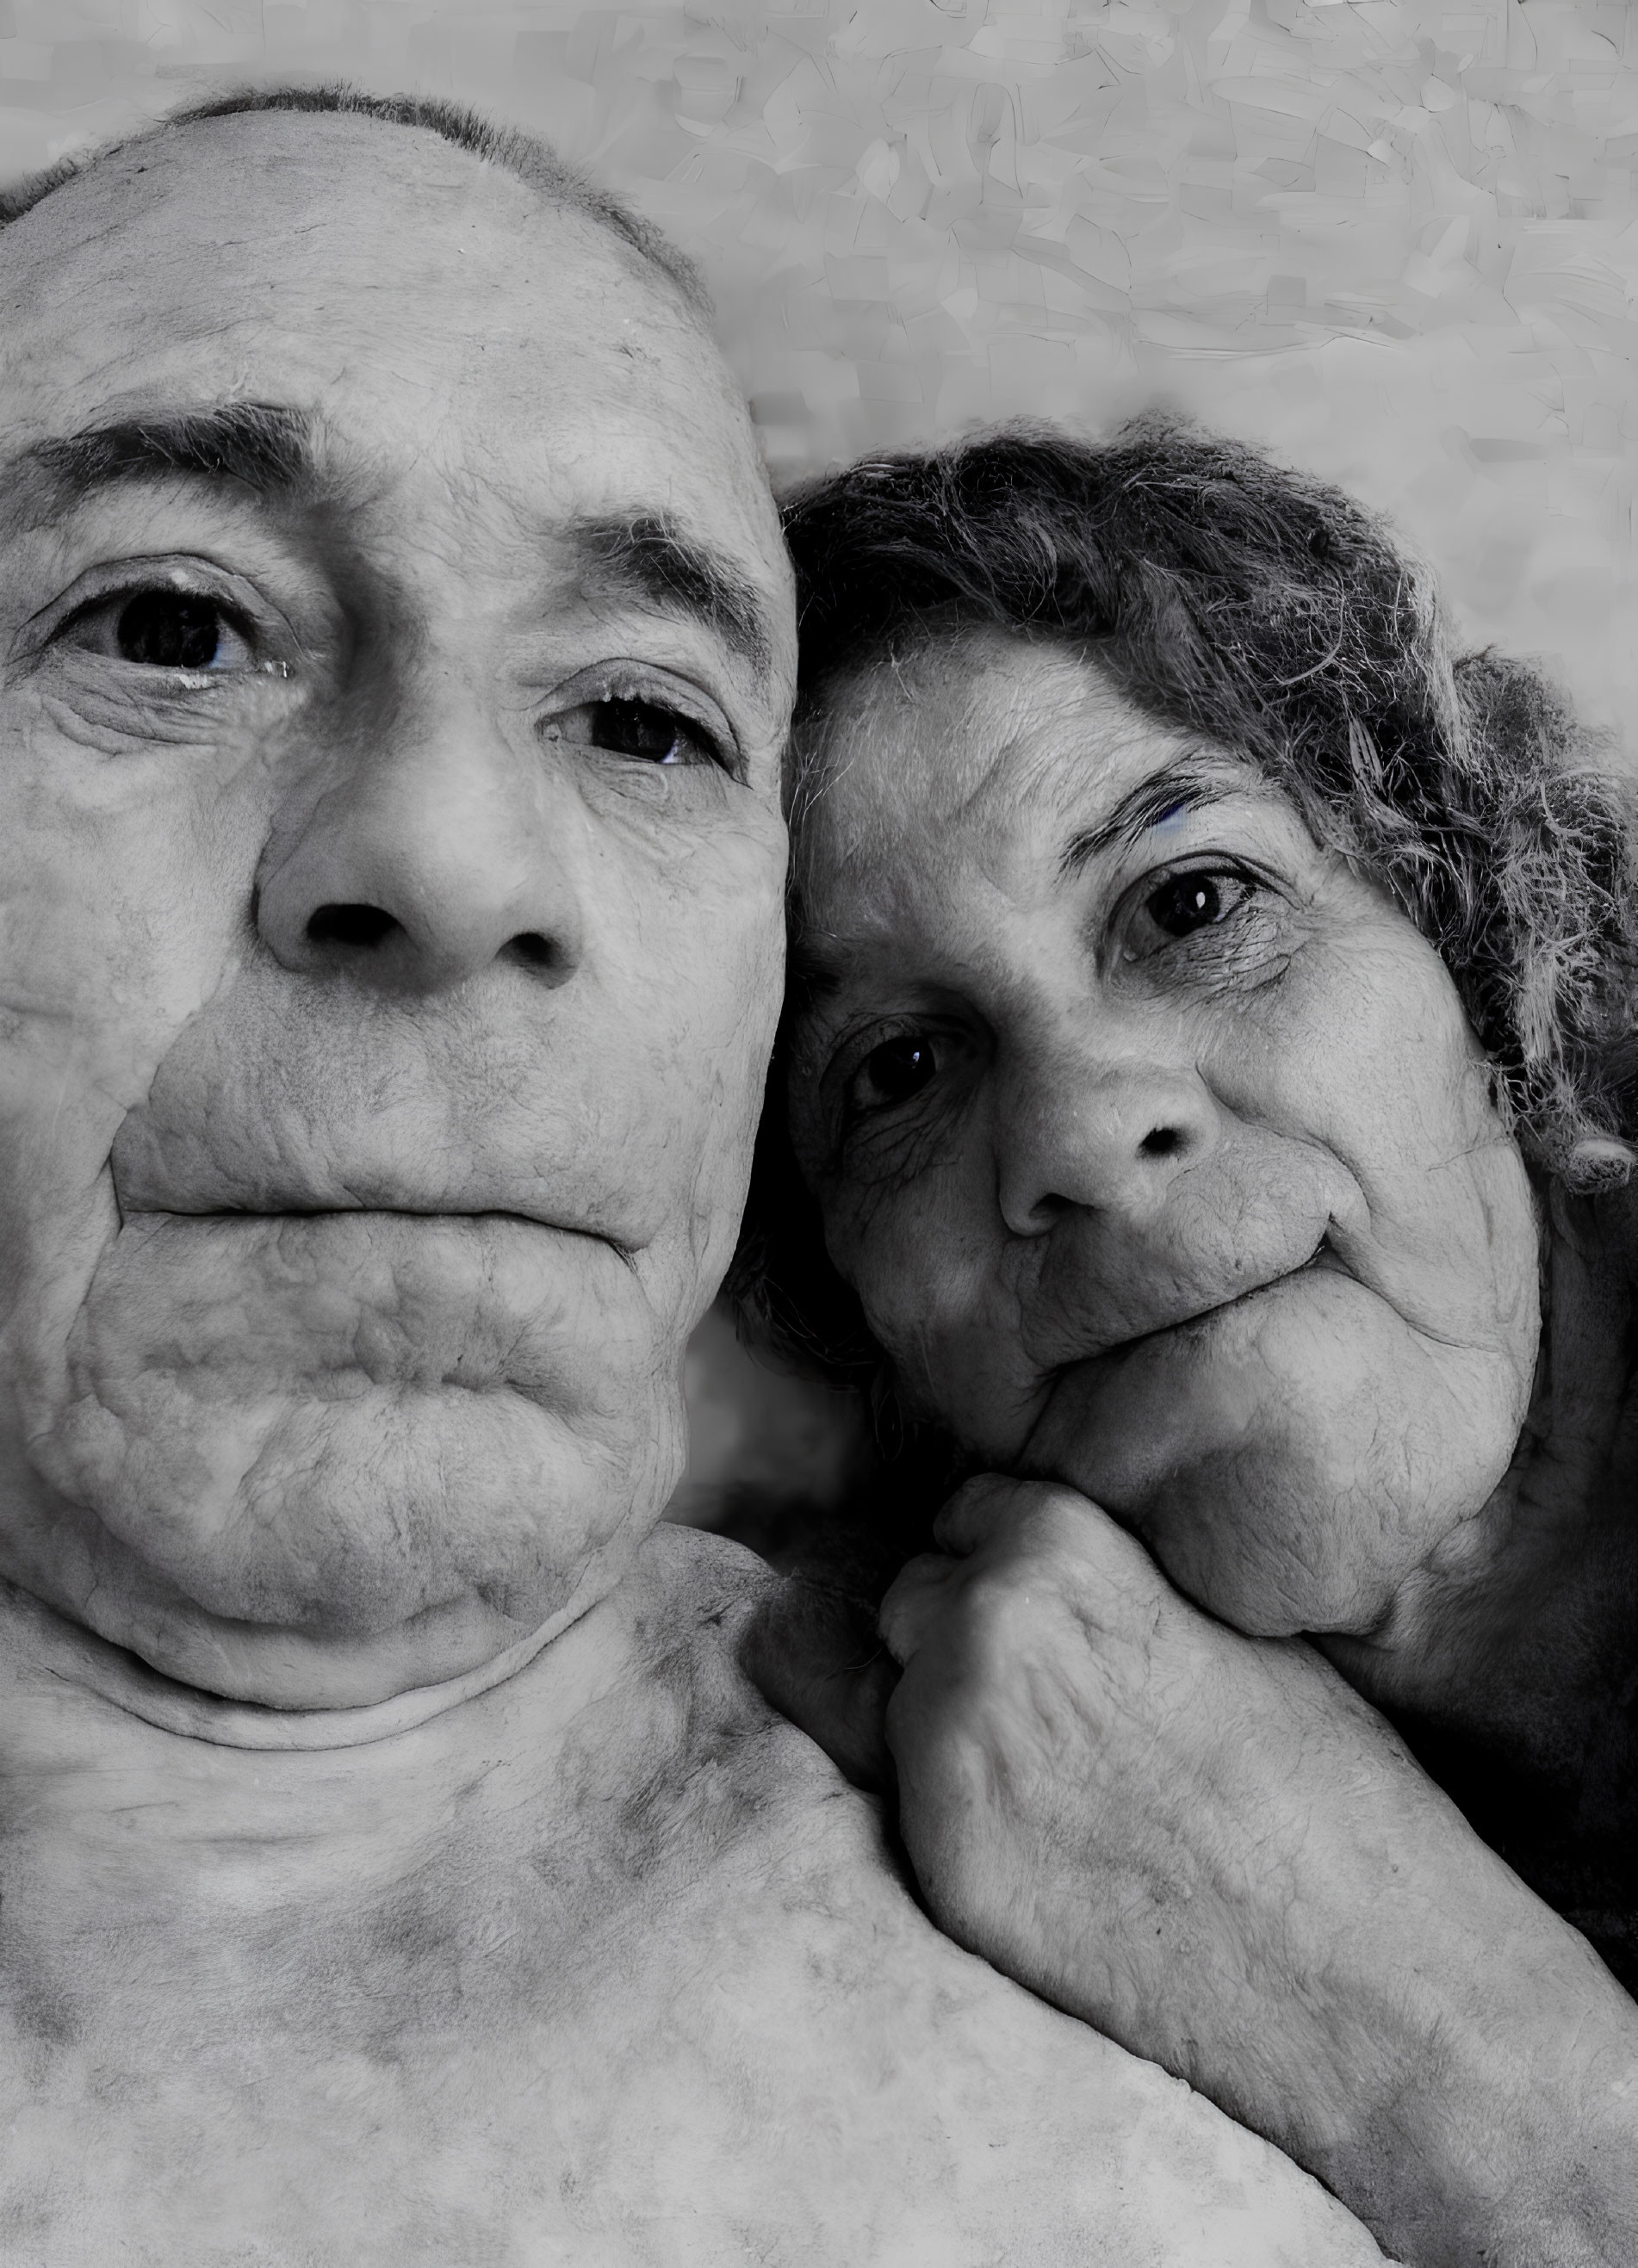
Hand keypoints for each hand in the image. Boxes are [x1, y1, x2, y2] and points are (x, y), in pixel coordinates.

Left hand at [874, 1475, 1637, 2267]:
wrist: (1361, 1974)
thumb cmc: (1330, 1790)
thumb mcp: (1226, 1624)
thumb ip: (1114, 1578)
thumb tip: (1042, 1562)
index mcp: (1060, 1544)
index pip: (968, 1512)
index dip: (1010, 1564)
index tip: (1049, 1613)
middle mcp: (980, 1627)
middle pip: (913, 1598)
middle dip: (959, 1636)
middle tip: (1054, 1709)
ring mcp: (943, 1745)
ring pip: (897, 1700)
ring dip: (946, 1727)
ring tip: (1063, 1789)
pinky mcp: (935, 1858)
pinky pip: (904, 1804)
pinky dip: (956, 1818)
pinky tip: (1050, 1854)